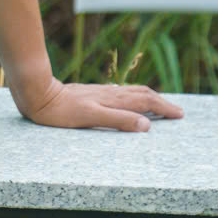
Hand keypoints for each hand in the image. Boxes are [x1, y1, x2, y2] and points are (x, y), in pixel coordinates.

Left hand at [11, 77, 182, 131]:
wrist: (37, 93)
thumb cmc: (61, 110)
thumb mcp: (90, 117)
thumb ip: (118, 120)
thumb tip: (146, 125)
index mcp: (113, 100)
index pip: (146, 102)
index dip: (164, 108)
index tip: (180, 115)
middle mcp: (110, 94)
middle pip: (142, 94)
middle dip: (161, 102)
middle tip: (177, 111)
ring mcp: (101, 92)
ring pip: (131, 92)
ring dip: (148, 98)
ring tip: (159, 105)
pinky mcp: (91, 93)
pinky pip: (119, 94)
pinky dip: (132, 97)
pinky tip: (127, 101)